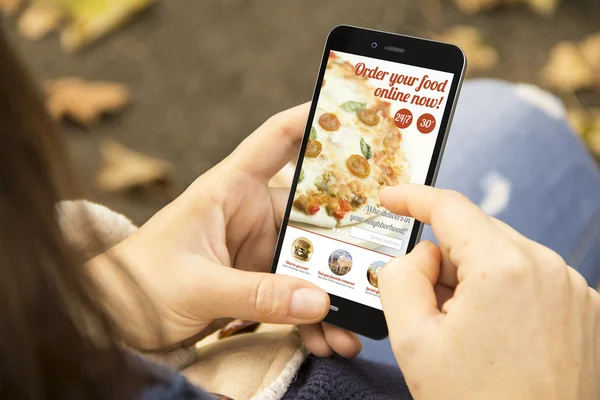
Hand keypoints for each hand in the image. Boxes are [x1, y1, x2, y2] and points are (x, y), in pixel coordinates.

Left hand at [92, 104, 360, 356]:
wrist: (113, 321)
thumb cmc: (137, 283)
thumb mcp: (195, 286)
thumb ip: (255, 293)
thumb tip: (318, 300)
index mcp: (229, 189)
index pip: (276, 139)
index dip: (314, 120)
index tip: (357, 114)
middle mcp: (251, 213)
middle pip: (313, 212)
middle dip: (346, 238)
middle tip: (381, 260)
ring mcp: (257, 249)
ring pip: (311, 260)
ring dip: (333, 290)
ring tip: (353, 326)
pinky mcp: (258, 281)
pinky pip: (297, 293)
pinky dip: (313, 316)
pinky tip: (328, 339)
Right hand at [377, 185, 599, 399]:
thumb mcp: (413, 340)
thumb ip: (401, 277)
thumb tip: (422, 255)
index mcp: (504, 268)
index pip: (450, 207)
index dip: (412, 197)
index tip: (390, 198)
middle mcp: (548, 268)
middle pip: (477, 235)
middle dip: (444, 259)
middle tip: (427, 308)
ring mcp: (573, 290)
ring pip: (503, 257)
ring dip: (474, 280)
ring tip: (465, 334)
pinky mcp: (586, 310)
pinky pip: (531, 279)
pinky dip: (504, 294)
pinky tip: (495, 338)